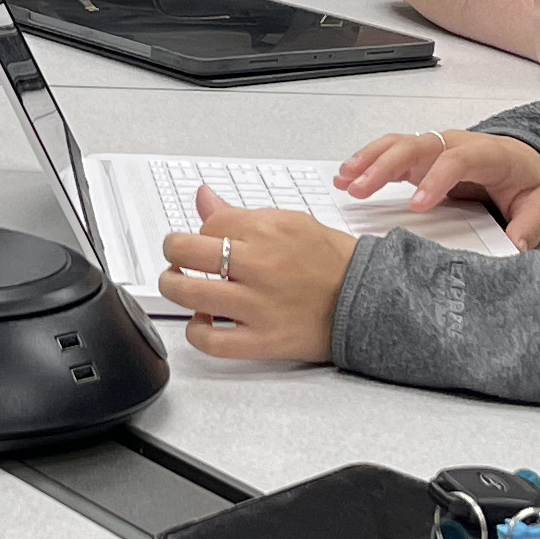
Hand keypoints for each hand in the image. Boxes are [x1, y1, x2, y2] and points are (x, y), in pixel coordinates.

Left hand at [159, 187, 359, 361]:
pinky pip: (213, 341)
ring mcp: (258, 306)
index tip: (205, 239)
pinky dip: (196, 332)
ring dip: (174, 287)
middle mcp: (259, 266)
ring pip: (190, 294)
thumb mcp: (289, 221)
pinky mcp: (263, 340)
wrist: (366, 298)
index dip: (201, 231)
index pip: (210, 223)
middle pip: (187, 252)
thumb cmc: (331, 261)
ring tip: (179, 285)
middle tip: (178, 257)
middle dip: (173, 252)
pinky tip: (201, 321)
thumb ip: (240, 213)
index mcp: (267, 231)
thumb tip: (203, 197)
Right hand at [336, 129, 539, 251]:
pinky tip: (346, 176)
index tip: (417, 205)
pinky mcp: (421, 157)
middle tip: (361, 190)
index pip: (456, 160)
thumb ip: (529, 225)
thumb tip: (514, 246)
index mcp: (486, 154)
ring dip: (368, 160)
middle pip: (417, 145)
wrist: (525, 159)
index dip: (435, 179)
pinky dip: (366, 161)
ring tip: (344, 180)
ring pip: (397, 144)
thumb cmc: (527, 180)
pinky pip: (390, 151)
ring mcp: (435, 147)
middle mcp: (455, 144)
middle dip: (386, 166)